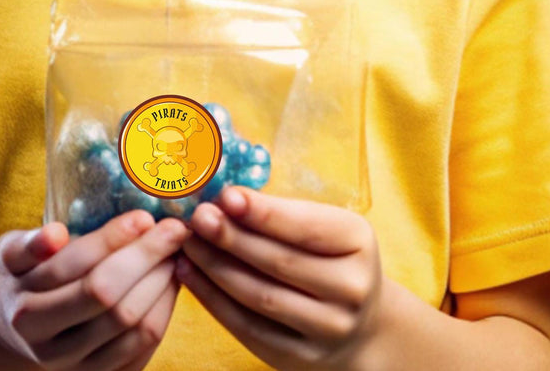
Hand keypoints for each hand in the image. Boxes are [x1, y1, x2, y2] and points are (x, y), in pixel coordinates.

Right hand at [0, 209, 190, 369]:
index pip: (76, 267)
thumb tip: (55, 235)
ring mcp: (76, 368)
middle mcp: (48, 347)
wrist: (16, 328)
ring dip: (162, 284)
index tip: (145, 215)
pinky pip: (144, 348)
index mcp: (24, 310)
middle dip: (148, 257)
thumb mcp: (10, 253)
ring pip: (132, 326)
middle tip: (174, 229)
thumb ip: (29, 245)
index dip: (114, 238)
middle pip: (108, 298)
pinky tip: (169, 282)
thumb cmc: (21, 275)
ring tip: (174, 252)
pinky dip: (163, 311)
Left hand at [174, 185, 384, 370]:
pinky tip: (192, 274)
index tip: (226, 195)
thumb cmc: (331, 258)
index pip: (306, 228)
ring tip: (188, 243)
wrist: (361, 324)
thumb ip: (281, 213)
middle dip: (232, 238)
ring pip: (261, 298)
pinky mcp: (301, 358)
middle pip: (280, 263)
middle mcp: (351, 289)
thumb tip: (224, 197)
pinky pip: (249, 329)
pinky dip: (214, 301)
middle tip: (198, 217)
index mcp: (358, 243)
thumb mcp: (324, 226)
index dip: (264, 213)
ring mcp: (329, 329)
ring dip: (216, 268)